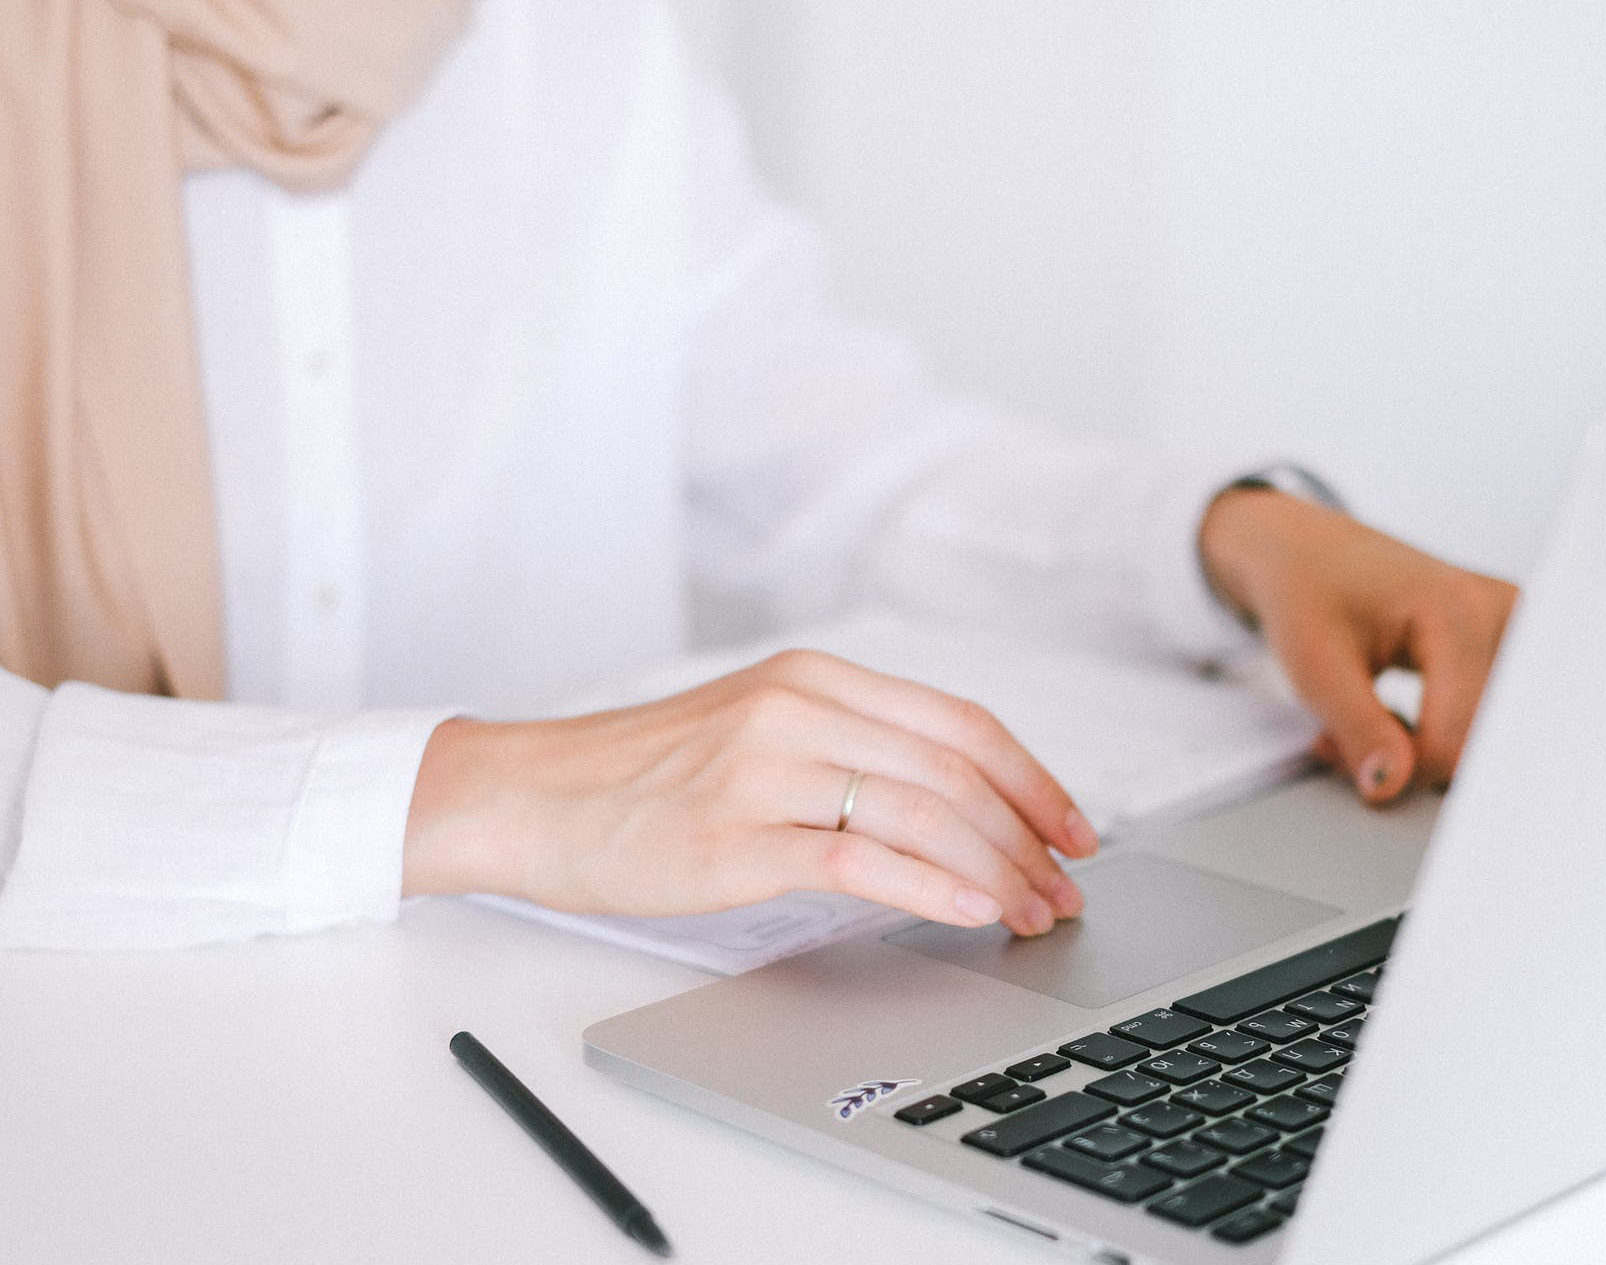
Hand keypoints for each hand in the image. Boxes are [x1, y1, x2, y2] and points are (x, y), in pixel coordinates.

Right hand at [401, 649, 1099, 934]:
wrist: (529, 797)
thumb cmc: (640, 778)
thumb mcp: (755, 731)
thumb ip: (846, 748)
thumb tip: (955, 807)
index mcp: (814, 678)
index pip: (962, 723)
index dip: (1035, 780)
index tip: (1076, 831)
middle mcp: (798, 708)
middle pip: (957, 769)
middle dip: (1030, 838)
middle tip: (1064, 890)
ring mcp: (766, 768)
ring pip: (921, 811)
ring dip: (995, 870)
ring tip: (1029, 914)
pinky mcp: (735, 834)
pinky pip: (858, 860)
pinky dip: (931, 888)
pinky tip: (969, 913)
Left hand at [1200, 488, 1518, 803]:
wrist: (1307, 553)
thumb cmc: (1306, 593)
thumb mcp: (1315, 667)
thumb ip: (1359, 730)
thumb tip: (1391, 787)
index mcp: (1460, 612)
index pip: (1454, 741)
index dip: (1398, 771)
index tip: (1340, 755)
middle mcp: (1505, 615)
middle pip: (1476, 743)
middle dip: (1410, 762)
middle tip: (1346, 743)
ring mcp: (1515, 629)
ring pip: (1483, 737)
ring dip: (1424, 751)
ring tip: (1369, 722)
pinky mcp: (1510, 646)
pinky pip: (1486, 720)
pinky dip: (1439, 735)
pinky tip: (1396, 719)